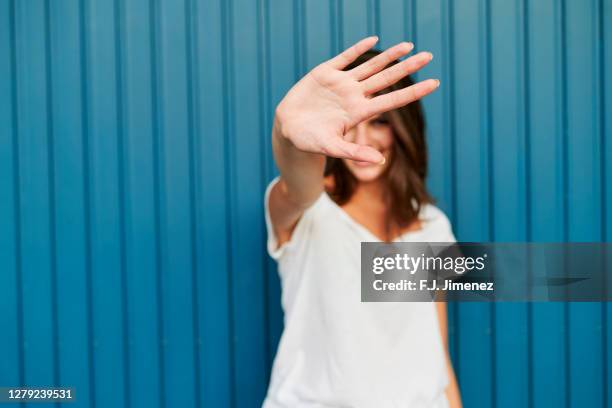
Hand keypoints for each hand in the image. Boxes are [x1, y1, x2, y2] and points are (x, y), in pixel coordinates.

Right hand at [274, 36, 438, 163]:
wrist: (287, 129)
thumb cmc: (310, 142)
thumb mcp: (332, 148)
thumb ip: (355, 152)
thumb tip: (380, 160)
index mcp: (359, 112)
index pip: (393, 100)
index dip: (414, 91)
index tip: (435, 83)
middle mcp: (355, 96)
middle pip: (387, 78)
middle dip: (408, 67)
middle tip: (429, 56)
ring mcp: (341, 83)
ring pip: (371, 66)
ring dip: (390, 55)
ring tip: (409, 45)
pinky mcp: (325, 73)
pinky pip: (345, 58)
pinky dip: (359, 48)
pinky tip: (374, 40)